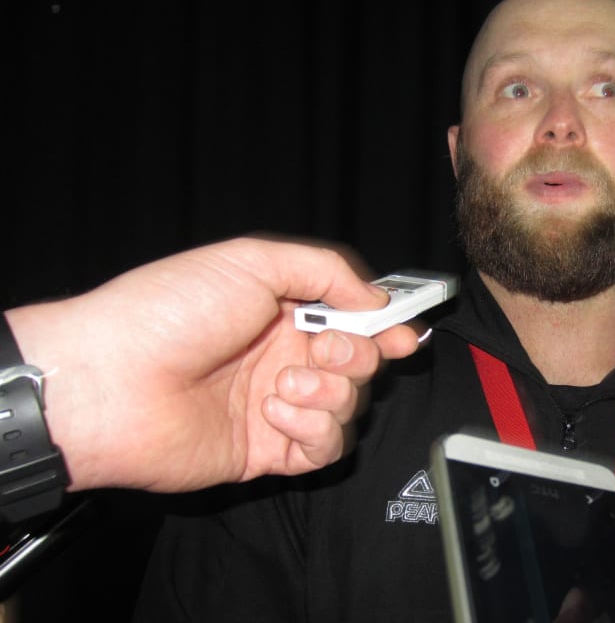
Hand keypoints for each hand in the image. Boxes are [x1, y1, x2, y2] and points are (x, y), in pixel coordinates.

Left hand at [6, 237, 421, 491]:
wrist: (112, 383)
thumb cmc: (171, 312)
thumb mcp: (251, 262)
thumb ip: (325, 269)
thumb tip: (376, 298)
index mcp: (282, 309)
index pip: (354, 317)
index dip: (385, 325)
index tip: (404, 331)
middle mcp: (283, 356)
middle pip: (361, 362)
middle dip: (357, 355)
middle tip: (323, 348)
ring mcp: (277, 405)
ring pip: (349, 406)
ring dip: (330, 394)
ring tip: (283, 384)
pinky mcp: (268, 451)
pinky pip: (325, 449)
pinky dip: (315, 431)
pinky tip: (277, 414)